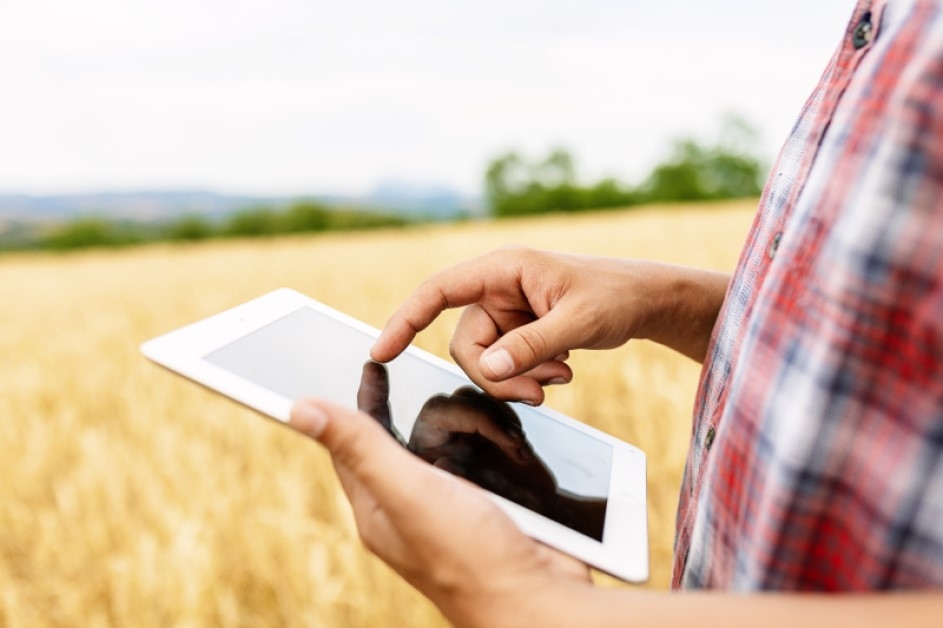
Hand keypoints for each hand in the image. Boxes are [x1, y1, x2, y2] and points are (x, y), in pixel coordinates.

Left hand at [290, 397, 590, 626]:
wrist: (543, 603)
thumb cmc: (473, 557)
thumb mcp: (409, 493)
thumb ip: (361, 448)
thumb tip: (299, 408)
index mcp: (378, 510)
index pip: (352, 446)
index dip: (356, 402)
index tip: (371, 364)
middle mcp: (410, 511)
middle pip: (404, 441)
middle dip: (423, 413)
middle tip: (439, 393)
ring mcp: (451, 511)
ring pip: (449, 448)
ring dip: (466, 428)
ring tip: (486, 424)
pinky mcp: (488, 511)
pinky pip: (485, 462)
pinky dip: (496, 445)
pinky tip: (509, 442)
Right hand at [371, 246, 729, 404]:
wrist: (644, 302)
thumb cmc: (615, 297)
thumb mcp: (577, 323)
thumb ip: (531, 346)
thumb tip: (489, 369)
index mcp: (504, 269)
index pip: (439, 291)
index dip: (405, 320)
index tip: (382, 352)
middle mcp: (497, 289)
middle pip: (464, 344)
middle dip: (497, 375)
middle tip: (538, 393)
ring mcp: (506, 312)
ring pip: (485, 361)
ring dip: (518, 378)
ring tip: (562, 376)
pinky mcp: (518, 332)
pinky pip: (504, 365)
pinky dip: (527, 377)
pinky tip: (561, 371)